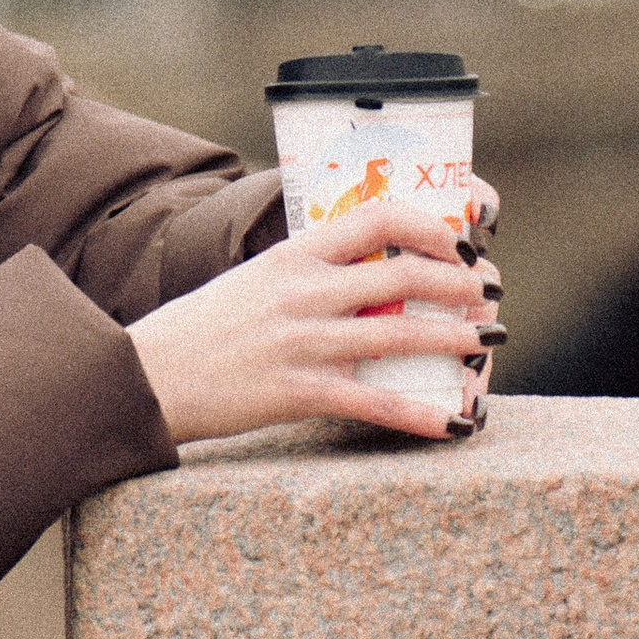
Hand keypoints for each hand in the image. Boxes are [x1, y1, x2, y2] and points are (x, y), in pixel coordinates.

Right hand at [130, 200, 498, 447]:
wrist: (150, 376)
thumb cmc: (203, 331)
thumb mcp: (253, 282)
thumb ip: (307, 275)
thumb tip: (365, 275)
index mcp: (292, 256)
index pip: (376, 218)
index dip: (430, 226)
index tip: (460, 241)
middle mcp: (303, 291)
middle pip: (402, 274)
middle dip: (460, 283)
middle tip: (488, 294)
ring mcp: (303, 342)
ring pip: (401, 332)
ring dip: (456, 338)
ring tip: (487, 341)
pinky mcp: (300, 392)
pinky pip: (377, 400)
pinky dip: (424, 412)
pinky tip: (457, 420)